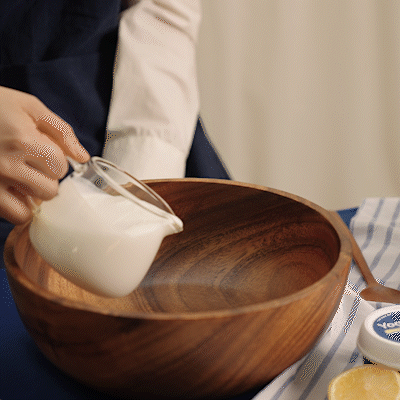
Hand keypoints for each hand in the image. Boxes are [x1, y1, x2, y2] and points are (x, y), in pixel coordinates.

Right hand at [0, 86, 89, 223]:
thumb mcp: (29, 107)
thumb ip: (61, 131)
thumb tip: (83, 157)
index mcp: (23, 140)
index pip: (60, 168)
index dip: (55, 160)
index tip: (42, 152)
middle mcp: (7, 165)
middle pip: (49, 190)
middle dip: (45, 179)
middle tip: (31, 166)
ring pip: (30, 208)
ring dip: (30, 196)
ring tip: (20, 179)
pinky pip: (11, 216)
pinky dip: (15, 208)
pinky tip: (10, 190)